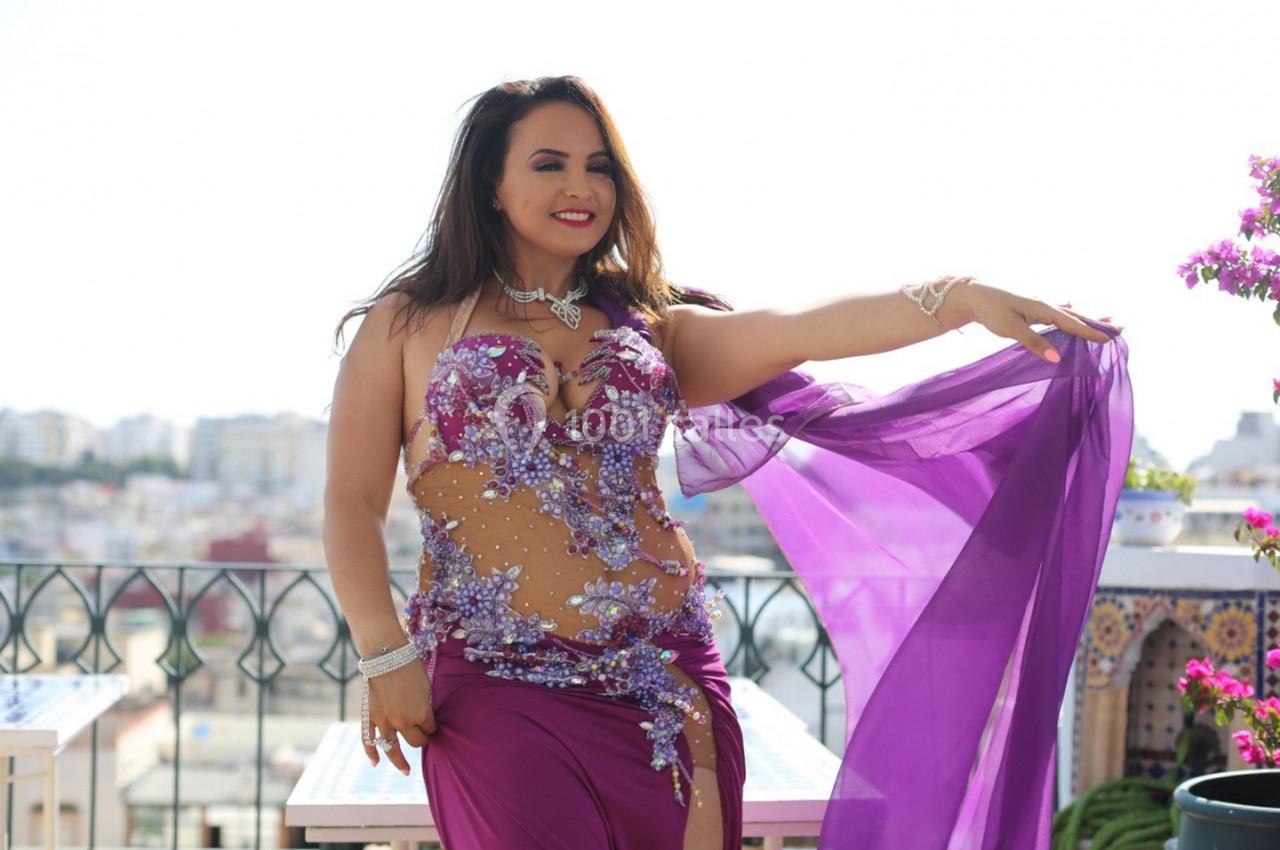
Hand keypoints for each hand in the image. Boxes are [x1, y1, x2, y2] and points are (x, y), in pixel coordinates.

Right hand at [364, 658, 437, 774]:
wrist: (386, 655)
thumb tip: (425, 717)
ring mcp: (385, 722)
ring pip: (393, 749)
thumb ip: (425, 706)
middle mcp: (404, 722)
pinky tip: (376, 763)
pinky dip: (371, 753)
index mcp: (421, 714)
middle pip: (416, 741)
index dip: (433, 728)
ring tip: (405, 771)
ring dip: (400, 761)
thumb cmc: (410, 667)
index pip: (430, 729)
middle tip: (425, 740)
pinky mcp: (370, 717)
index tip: (434, 727)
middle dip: (423, 741)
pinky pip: (369, 740)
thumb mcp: (426, 687)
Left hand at [955, 281, 1122, 362]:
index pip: (1072, 323)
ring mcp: (1037, 305)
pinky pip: (1055, 311)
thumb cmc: (990, 311)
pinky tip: (1070, 306)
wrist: (971, 296)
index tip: (1110, 339)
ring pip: (1068, 313)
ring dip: (1086, 317)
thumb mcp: (1011, 329)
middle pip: (1076, 316)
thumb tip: (1057, 359)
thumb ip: (1034, 343)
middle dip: (1098, 322)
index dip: (1091, 332)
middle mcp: (1044, 304)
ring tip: (1105, 318)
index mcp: (1043, 308)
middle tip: (1121, 327)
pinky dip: (1067, 312)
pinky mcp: (1029, 308)